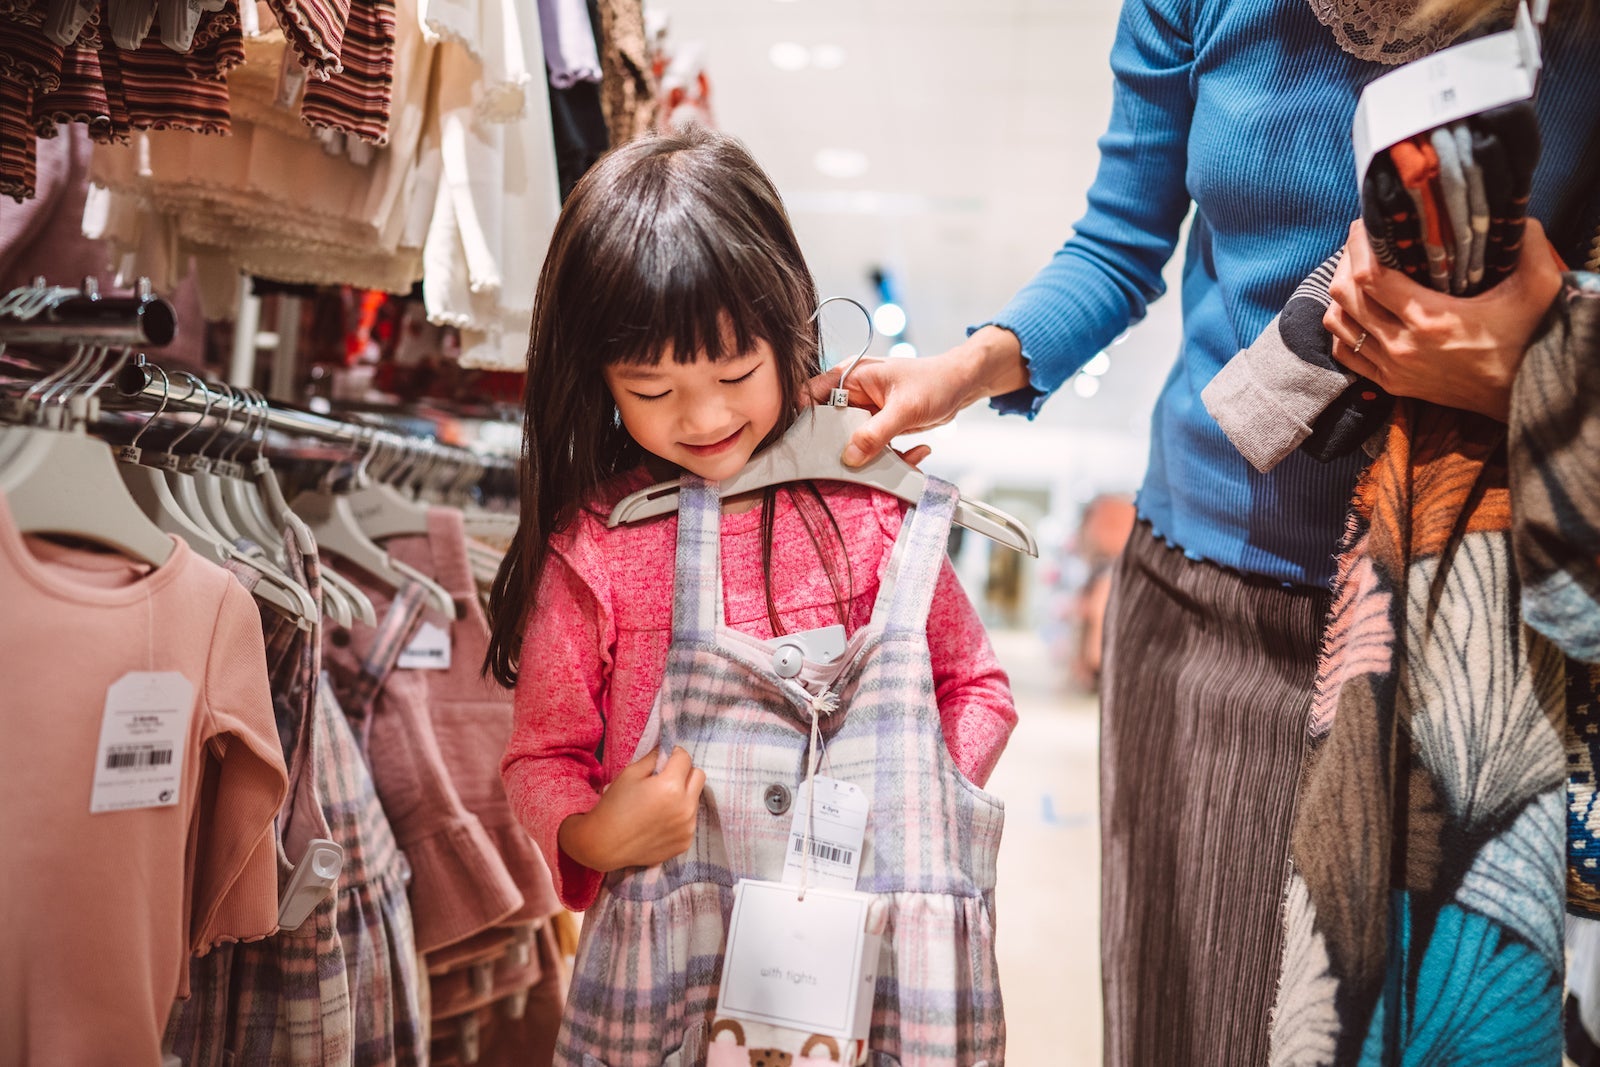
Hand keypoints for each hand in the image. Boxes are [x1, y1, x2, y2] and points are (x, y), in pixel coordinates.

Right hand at [558, 746, 705, 871]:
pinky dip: (680, 816)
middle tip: (666, 779)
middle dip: (684, 772)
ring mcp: (688, 827)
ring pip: (696, 799)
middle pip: (699, 776)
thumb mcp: (630, 773)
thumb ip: (654, 758)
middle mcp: (685, 807)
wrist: (605, 845)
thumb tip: (668, 751)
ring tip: (660, 803)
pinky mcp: (686, 842)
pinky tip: (660, 821)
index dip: (673, 755)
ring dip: (684, 795)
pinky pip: (690, 820)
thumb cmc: (615, 806)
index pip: (685, 758)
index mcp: (671, 786)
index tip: (664, 760)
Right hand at [805, 325, 1029, 466]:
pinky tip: (917, 452)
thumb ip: (876, 433)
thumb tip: (850, 457)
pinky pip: (873, 449)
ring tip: (897, 460)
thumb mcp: (905, 408)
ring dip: (871, 458)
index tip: (810, 447)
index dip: (806, 421)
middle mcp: (852, 394)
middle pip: (828, 426)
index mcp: (849, 377)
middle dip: (840, 448)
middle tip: (852, 466)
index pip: (811, 397)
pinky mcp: (877, 428)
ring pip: (851, 443)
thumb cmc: (934, 382)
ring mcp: (864, 413)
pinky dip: (891, 458)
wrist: (961, 385)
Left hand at [1323, 218, 1562, 421]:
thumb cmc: (1530, 337)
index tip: (1363, 224)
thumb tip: (1513, 214)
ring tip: (1356, 275)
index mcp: (1431, 318)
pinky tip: (1357, 312)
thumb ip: (1530, 244)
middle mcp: (1402, 344)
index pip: (1370, 275)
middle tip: (1360, 245)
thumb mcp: (1539, 288)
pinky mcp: (1390, 383)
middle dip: (1345, 263)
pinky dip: (1342, 329)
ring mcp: (1392, 367)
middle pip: (1345, 296)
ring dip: (1340, 296)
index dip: (1358, 245)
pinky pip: (1344, 352)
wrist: (1525, 394)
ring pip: (1337, 324)